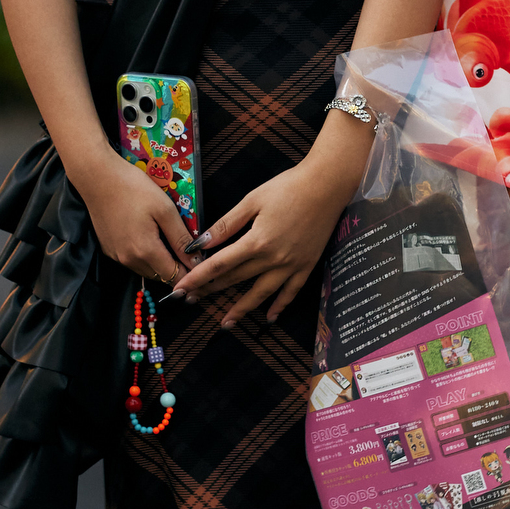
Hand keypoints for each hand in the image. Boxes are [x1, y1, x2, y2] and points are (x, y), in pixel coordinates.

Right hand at [79, 149, 190, 286]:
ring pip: (146, 270)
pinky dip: (145, 256)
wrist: (97, 177)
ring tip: (170, 242)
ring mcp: (116, 256)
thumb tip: (196, 261)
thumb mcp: (165, 210)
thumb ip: (181, 239)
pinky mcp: (108, 249)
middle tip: (188, 250)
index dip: (190, 272)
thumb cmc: (133, 188)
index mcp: (145, 251)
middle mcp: (129, 259)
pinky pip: (132, 261)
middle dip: (176, 268)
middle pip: (160, 276)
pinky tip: (150, 237)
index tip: (199, 262)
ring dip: (160, 263)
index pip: (174, 276)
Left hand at [172, 156, 351, 326]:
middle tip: (193, 301)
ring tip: (227, 322)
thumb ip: (226, 224)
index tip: (181, 290)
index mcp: (257, 241)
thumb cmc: (289, 187)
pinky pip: (291, 292)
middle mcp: (273, 258)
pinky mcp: (307, 265)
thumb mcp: (253, 200)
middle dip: (212, 291)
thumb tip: (202, 242)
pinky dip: (280, 305)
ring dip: (242, 309)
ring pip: (262, 293)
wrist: (327, 186)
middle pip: (236, 279)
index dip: (198, 278)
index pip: (220, 265)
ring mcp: (292, 265)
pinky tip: (270, 317)